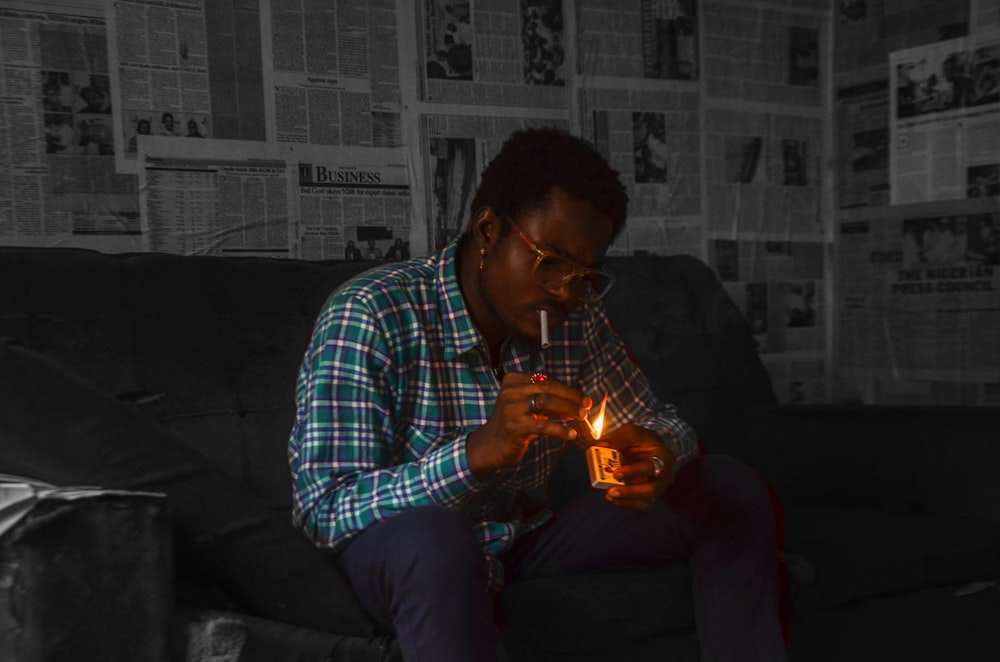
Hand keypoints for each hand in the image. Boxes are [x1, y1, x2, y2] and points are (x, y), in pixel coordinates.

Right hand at [466, 372, 591, 478]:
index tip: (582, 398)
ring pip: (546, 402)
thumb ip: (545, 399)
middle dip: (571, 396)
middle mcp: (511, 390)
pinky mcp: (515, 426)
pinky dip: (560, 429)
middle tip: (587, 405)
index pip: (546, 380)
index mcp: (513, 380)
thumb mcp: (525, 405)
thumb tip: (577, 402)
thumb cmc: (512, 424)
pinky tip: (571, 434)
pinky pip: (543, 425)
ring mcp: (511, 408)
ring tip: (582, 417)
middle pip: (548, 387)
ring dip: (568, 409)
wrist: (489, 446)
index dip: (567, 389)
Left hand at [597, 424, 676, 510]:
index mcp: (664, 457)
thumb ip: (618, 439)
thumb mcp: (630, 432)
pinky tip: (612, 498)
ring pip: (646, 502)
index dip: (634, 472)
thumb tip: (601, 446)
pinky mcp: (648, 496)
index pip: (651, 467)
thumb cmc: (640, 439)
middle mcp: (664, 476)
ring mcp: (657, 488)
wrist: (646, 447)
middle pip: (652, 490)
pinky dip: (625, 503)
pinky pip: (639, 504)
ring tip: (609, 495)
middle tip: (611, 491)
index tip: (616, 474)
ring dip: (626, 500)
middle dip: (631, 492)